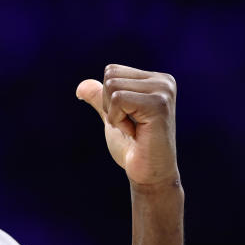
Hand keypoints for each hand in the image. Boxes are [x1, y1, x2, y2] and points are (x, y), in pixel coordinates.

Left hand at [76, 64, 179, 186]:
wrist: (148, 174)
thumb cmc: (132, 148)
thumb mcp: (113, 118)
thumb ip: (101, 100)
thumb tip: (81, 87)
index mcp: (156, 80)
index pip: (112, 71)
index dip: (109, 99)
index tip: (128, 119)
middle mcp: (163, 81)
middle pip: (110, 76)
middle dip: (109, 105)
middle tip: (130, 126)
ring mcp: (163, 91)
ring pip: (112, 87)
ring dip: (114, 114)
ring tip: (134, 129)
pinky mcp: (159, 104)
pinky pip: (118, 99)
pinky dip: (117, 119)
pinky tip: (135, 133)